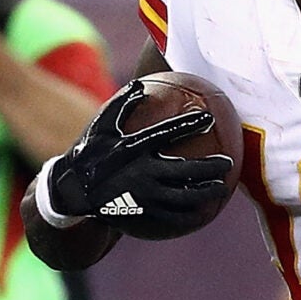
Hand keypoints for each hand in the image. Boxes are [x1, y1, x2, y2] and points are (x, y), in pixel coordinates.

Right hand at [38, 82, 234, 233]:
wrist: (71, 190)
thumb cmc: (89, 152)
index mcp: (131, 148)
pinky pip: (170, 214)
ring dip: (205, 192)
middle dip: (210, 167)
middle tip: (228, 163)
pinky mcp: (141, 212)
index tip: (208, 117)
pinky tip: (202, 210)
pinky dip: (189, 212)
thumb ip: (121, 104)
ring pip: (182, 196)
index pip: (166, 134)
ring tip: (221, 188)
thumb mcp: (100, 124)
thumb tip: (141, 85)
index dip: (188, 124)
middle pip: (184, 171)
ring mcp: (142, 195)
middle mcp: (140, 172)